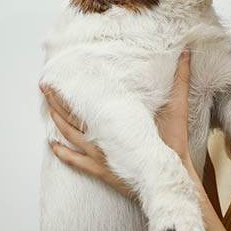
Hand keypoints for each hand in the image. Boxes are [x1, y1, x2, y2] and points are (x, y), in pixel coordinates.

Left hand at [41, 47, 195, 198]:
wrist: (169, 176)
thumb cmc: (172, 142)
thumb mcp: (178, 107)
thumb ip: (181, 79)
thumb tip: (186, 53)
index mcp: (114, 121)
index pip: (85, 102)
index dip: (69, 90)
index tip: (58, 77)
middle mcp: (101, 136)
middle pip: (71, 116)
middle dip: (57, 100)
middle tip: (44, 87)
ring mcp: (98, 154)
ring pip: (70, 136)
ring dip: (56, 121)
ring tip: (47, 107)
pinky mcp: (99, 170)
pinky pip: (75, 161)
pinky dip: (62, 153)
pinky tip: (52, 145)